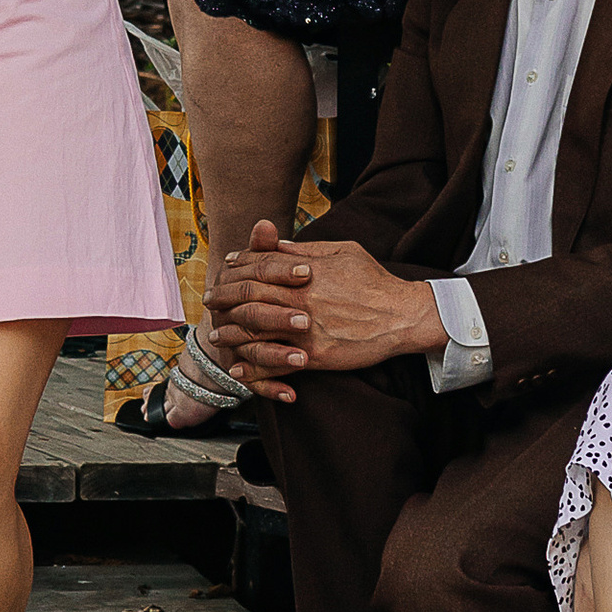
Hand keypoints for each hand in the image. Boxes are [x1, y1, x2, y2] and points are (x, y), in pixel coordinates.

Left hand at [204, 217, 444, 388]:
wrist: (402, 315)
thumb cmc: (374, 280)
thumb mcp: (342, 251)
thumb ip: (305, 248)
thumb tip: (276, 243)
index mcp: (304, 271)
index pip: (259, 266)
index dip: (237, 268)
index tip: (224, 270)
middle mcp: (300, 299)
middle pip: (248, 297)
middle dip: (224, 298)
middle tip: (210, 301)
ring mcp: (306, 330)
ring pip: (256, 332)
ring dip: (231, 334)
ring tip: (216, 335)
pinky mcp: (316, 356)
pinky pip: (276, 364)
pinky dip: (253, 368)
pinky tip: (238, 369)